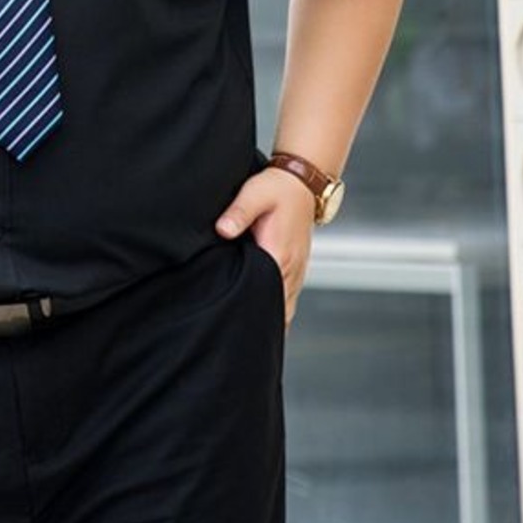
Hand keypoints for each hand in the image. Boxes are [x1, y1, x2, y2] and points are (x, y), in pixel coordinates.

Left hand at [215, 167, 315, 327]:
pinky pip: (287, 300)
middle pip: (278, 312)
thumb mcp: (254, 193)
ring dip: (268, 321)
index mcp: (280, 256)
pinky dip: (276, 311)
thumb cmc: (276, 188)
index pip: (267, 297)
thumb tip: (222, 230)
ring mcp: (296, 272)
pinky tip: (260, 319)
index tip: (235, 329)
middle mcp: (291, 270)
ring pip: (285, 309)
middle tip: (234, 340)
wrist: (301, 182)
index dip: (252, 315)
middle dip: (259, 325)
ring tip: (245, 338)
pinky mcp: (294, 269)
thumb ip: (238, 212)